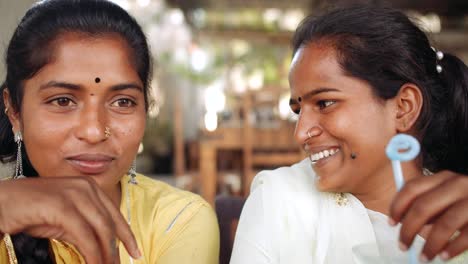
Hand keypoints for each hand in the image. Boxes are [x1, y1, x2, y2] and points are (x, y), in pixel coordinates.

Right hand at [0, 177, 140, 262]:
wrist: (0, 202)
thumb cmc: (29, 210)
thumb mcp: (63, 218)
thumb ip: (85, 227)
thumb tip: (102, 247)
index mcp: (89, 187)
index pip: (114, 213)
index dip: (127, 235)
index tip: (135, 252)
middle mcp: (85, 187)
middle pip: (111, 222)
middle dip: (118, 248)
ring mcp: (73, 194)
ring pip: (101, 229)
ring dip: (106, 254)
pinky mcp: (61, 206)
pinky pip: (84, 235)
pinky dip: (92, 253)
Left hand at [389, 170, 467, 260]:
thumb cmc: (464, 204)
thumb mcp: (445, 197)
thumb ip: (426, 204)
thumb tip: (402, 221)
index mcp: (442, 178)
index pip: (412, 188)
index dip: (397, 206)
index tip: (391, 223)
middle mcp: (457, 185)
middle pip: (423, 207)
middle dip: (408, 229)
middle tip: (403, 246)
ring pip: (444, 224)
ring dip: (430, 245)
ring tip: (423, 257)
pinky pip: (466, 236)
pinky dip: (452, 249)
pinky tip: (443, 256)